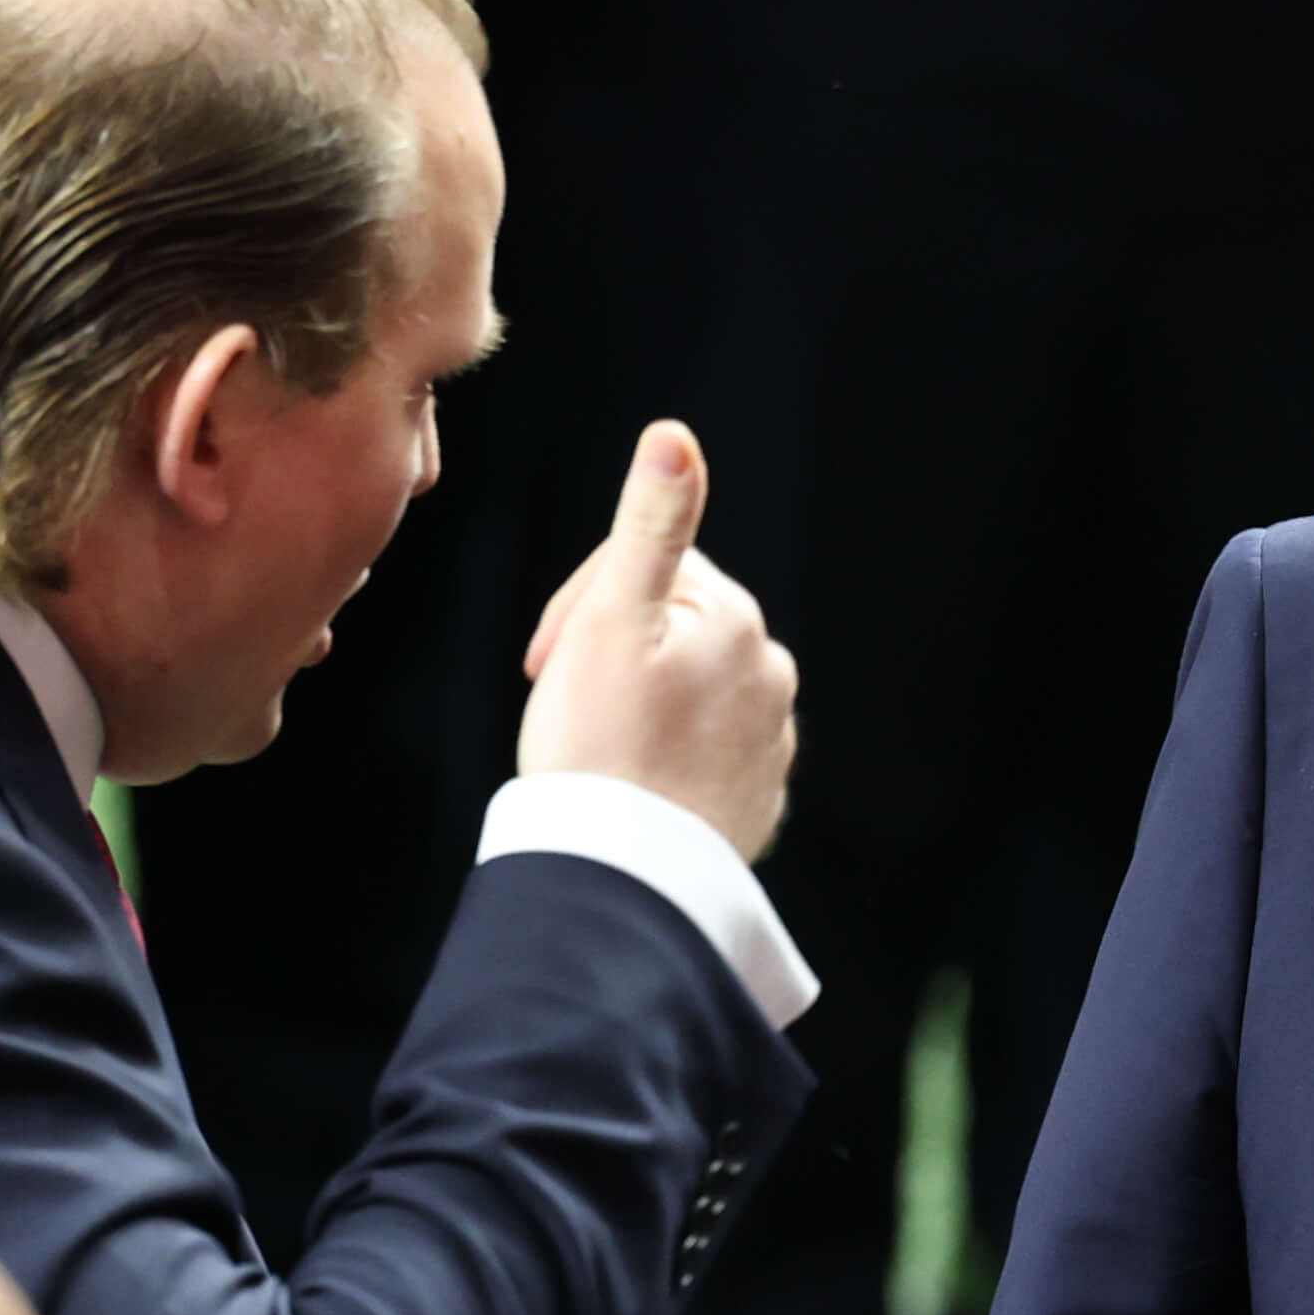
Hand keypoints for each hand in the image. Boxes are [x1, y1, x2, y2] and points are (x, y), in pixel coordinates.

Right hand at [519, 422, 798, 862]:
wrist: (624, 877)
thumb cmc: (600, 748)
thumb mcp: (609, 620)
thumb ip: (649, 525)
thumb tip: (675, 437)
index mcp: (736, 619)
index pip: (643, 571)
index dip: (578, 607)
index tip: (542, 661)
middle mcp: (771, 674)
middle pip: (667, 630)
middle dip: (608, 653)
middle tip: (558, 706)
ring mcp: (769, 742)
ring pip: (683, 693)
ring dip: (635, 705)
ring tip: (592, 749)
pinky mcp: (756, 799)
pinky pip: (699, 756)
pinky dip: (662, 759)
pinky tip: (626, 783)